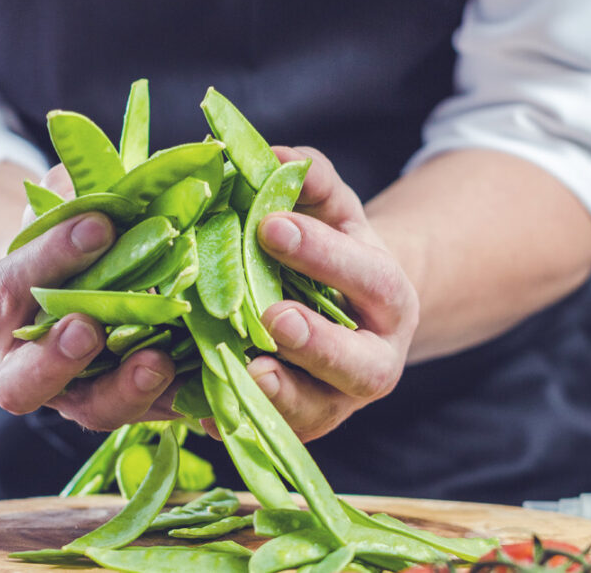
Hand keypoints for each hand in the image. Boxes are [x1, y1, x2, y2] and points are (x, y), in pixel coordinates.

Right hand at [0, 164, 178, 429]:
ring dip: (125, 389)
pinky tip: (212, 387)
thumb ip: (81, 193)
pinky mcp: (133, 407)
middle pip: (26, 381)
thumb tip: (129, 173)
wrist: (84, 288)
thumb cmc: (72, 242)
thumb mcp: (68, 209)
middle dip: (56, 357)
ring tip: (158, 362)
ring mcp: (79, 396)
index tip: (99, 226)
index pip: (13, 285)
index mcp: (2, 310)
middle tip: (88, 329)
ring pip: (95, 409)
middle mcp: (27, 367)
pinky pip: (156, 415)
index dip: (52, 256)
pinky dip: (184, 404)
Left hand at [244, 147, 419, 441]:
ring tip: (242, 373)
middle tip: (273, 318)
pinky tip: (201, 410)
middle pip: (361, 366)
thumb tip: (278, 155)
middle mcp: (375, 361)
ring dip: (280, 398)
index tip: (269, 225)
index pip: (369, 278)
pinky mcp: (298, 428)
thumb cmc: (334, 251)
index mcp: (389, 301)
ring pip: (317, 413)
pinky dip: (236, 423)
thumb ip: (312, 181)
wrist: (346, 313)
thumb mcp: (332, 210)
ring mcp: (337, 403)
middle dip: (318, 344)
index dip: (324, 255)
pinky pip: (271, 436)